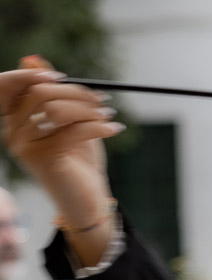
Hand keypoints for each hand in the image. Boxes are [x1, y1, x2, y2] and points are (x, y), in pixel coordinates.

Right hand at [0, 60, 121, 249]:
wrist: (88, 200)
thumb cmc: (79, 161)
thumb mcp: (69, 122)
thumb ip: (54, 94)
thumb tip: (36, 61)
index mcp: (13, 120)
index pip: (4, 87)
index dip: (28, 76)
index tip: (60, 77)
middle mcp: (12, 132)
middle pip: (38, 93)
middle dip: (75, 92)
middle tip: (101, 99)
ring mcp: (25, 147)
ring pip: (56, 110)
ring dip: (89, 109)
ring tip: (109, 115)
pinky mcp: (44, 159)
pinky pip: (73, 130)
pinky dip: (98, 126)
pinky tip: (114, 129)